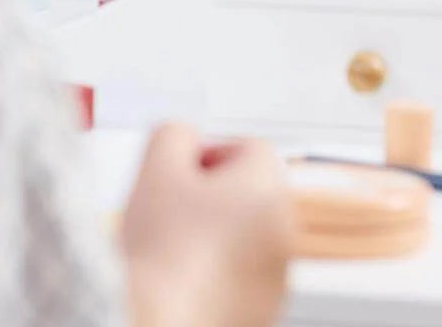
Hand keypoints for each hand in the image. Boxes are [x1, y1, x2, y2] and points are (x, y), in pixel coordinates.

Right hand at [122, 124, 291, 326]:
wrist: (166, 325)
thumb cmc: (163, 249)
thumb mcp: (156, 167)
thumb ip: (175, 134)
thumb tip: (185, 139)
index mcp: (266, 190)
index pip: (251, 146)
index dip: (211, 150)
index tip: (182, 171)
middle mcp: (285, 231)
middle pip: (251, 190)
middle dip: (212, 191)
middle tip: (173, 205)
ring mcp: (279, 275)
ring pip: (246, 231)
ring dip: (215, 229)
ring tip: (174, 244)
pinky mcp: (265, 309)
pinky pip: (244, 271)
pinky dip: (218, 267)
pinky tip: (183, 274)